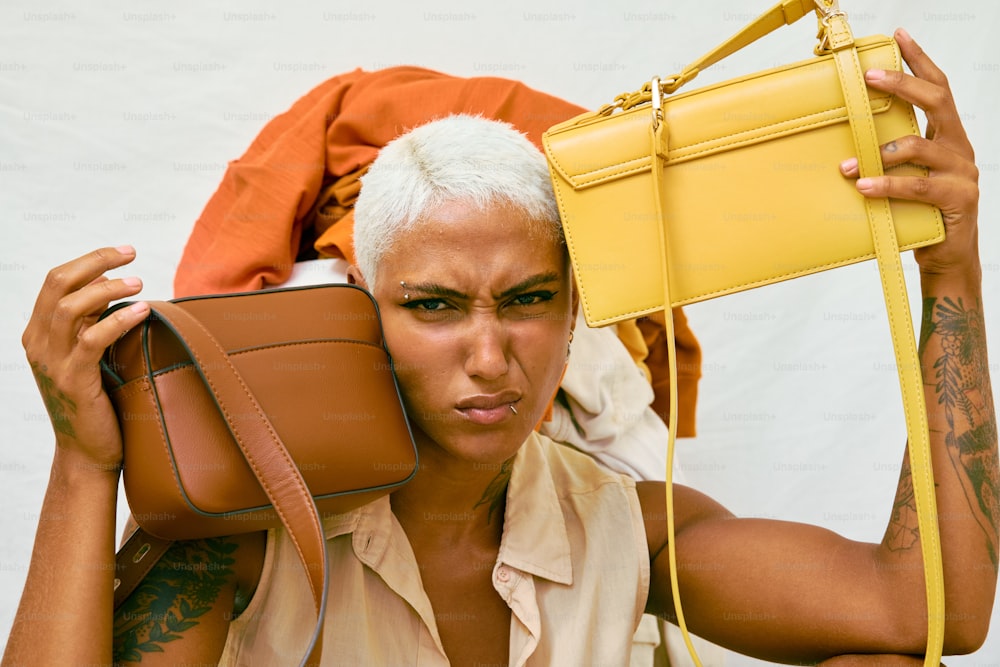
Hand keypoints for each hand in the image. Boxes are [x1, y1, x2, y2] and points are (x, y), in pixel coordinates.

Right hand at [21, 246, 149, 474]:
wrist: (88, 453)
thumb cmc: (97, 402)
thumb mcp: (89, 355)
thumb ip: (92, 324)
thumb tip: (115, 286)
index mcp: (38, 334)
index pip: (55, 281)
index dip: (89, 260)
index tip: (124, 252)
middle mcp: (38, 344)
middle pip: (58, 284)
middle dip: (96, 261)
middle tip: (132, 254)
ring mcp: (51, 363)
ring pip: (70, 308)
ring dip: (108, 289)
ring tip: (140, 283)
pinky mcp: (72, 381)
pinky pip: (92, 340)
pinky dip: (118, 320)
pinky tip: (142, 311)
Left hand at [839, 28, 979, 277]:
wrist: (947, 256)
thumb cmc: (919, 213)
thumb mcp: (904, 177)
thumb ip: (888, 155)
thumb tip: (845, 139)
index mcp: (948, 137)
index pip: (938, 88)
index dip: (920, 60)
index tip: (898, 36)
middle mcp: (958, 148)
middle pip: (937, 101)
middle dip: (901, 85)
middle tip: (869, 76)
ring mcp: (962, 173)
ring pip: (921, 147)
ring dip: (879, 152)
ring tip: (846, 164)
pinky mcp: (957, 199)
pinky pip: (918, 186)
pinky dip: (886, 185)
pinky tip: (862, 186)